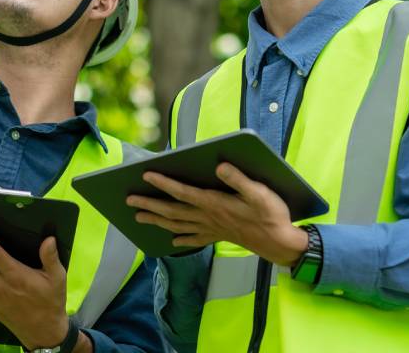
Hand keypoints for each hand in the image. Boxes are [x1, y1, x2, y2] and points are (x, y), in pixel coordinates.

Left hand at [126, 163, 309, 265]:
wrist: (280, 244)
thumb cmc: (271, 215)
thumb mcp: (260, 192)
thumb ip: (238, 179)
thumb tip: (219, 165)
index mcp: (215, 203)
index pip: (183, 192)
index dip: (164, 183)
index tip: (145, 174)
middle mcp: (208, 217)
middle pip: (172, 211)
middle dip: (149, 205)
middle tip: (128, 201)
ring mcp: (211, 229)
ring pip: (177, 225)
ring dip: (156, 221)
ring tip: (138, 218)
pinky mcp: (218, 237)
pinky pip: (193, 239)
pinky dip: (180, 239)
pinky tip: (171, 240)